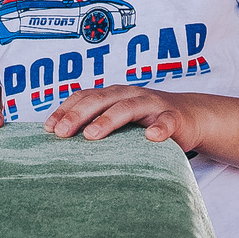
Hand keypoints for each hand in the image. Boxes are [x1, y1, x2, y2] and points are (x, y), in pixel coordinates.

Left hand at [44, 83, 205, 149]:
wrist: (189, 116)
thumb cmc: (146, 121)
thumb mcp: (119, 120)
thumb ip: (97, 125)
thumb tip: (61, 143)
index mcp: (113, 94)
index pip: (85, 97)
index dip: (66, 109)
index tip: (48, 128)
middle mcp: (130, 94)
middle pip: (100, 100)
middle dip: (78, 115)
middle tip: (61, 132)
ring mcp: (152, 104)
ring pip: (127, 107)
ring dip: (108, 120)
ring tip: (92, 135)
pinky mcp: (174, 117)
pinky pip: (166, 121)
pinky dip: (159, 128)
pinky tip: (152, 137)